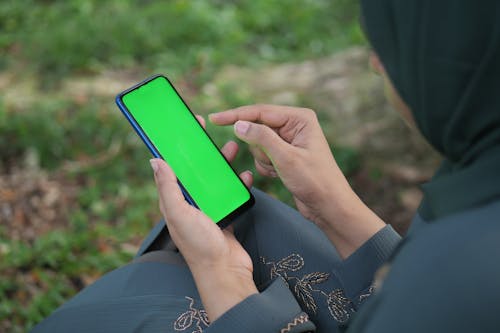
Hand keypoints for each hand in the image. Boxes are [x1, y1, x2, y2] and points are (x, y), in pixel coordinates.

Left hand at [150, 115, 256, 320]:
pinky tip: (245, 177)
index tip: (180, 129)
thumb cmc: (200, 245)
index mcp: (174, 201)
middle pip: (193, 170)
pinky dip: (237, 184)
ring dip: (221, 164)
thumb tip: (155, 160)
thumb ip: (168, 188)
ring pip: (213, 180)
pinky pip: (230, 194)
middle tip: (205, 131)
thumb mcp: (180, 214)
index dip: (173, 148)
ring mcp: (207, 209)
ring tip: (232, 149)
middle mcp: (189, 203)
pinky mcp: (224, 215)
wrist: (225, 272)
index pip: (171, 168)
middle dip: (200, 151)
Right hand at [209, 105, 384, 257]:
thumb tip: (239, 124)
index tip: (215, 118)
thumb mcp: (286, 158)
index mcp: (300, 118)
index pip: (261, 111)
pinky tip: (280, 175)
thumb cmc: (316, 181)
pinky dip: (266, 166)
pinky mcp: (285, 154)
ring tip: (281, 170)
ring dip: (264, 159)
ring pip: (258, 144)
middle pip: (258, 128)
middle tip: (274, 162)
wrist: (329, 206)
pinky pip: (263, 155)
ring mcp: (289, 140)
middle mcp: (295, 125)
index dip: (236, 115)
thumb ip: (261, 138)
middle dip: (259, 147)